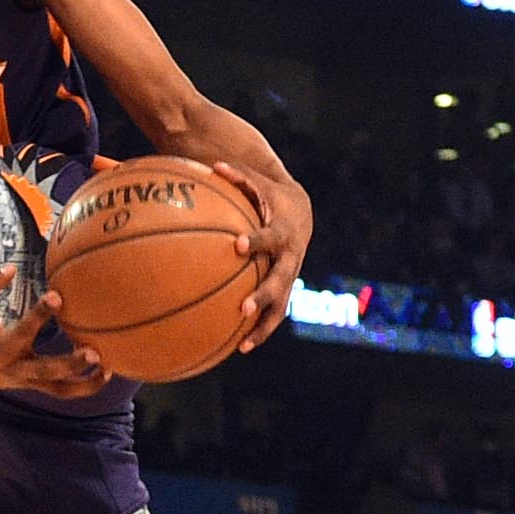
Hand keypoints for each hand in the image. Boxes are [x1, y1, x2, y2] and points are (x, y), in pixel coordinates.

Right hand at [0, 268, 109, 400]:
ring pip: (59, 390)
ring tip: (107, 368)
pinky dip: (84, 386)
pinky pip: (62, 390)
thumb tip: (11, 267)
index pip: (23, 331)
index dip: (40, 314)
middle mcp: (17, 367)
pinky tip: (104, 374)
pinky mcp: (35, 385)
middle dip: (71, 364)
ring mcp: (28, 380)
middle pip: (48, 371)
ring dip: (85, 384)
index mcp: (1, 347)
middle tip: (94, 353)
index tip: (57, 296)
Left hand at [218, 162, 313, 353]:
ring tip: (242, 345)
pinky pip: (273, 315)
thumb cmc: (272, 197)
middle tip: (242, 308)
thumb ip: (238, 177)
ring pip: (280, 306)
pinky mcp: (285, 289)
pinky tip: (238, 347)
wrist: (302, 213)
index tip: (238, 246)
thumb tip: (212, 166)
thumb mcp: (260, 185)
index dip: (257, 241)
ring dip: (263, 327)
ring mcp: (290, 277)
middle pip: (279, 280)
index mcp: (283, 232)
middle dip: (262, 295)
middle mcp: (290, 258)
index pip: (270, 237)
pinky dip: (259, 331)